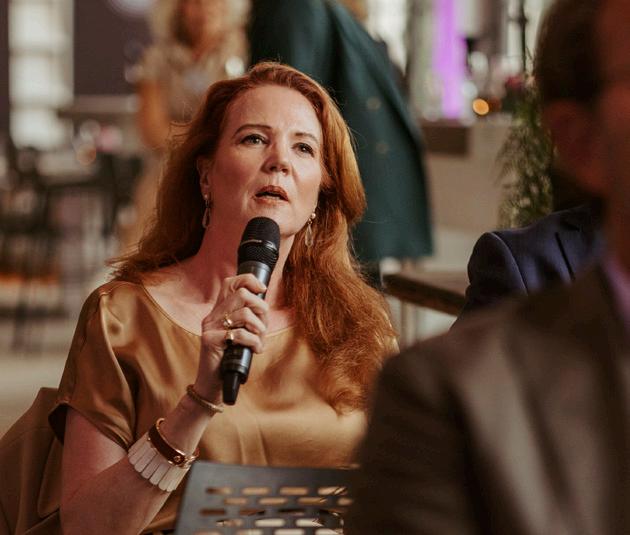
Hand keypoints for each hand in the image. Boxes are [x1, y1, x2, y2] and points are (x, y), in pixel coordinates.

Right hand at [193, 274, 268, 400]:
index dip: (249, 280)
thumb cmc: (229, 360)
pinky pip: (240, 334)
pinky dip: (254, 342)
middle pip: (242, 294)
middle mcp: (212, 316)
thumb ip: (248, 320)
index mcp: (219, 311)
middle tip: (262, 326)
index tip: (262, 289)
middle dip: (261, 309)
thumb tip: (264, 307)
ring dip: (259, 328)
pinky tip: (255, 350)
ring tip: (259, 341)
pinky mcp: (210, 341)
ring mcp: (210, 327)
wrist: (212, 385)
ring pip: (244, 313)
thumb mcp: (240, 335)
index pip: (230, 283)